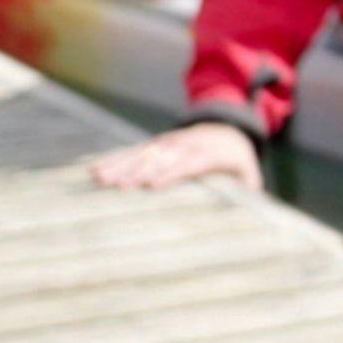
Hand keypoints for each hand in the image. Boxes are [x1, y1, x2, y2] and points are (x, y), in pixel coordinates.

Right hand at [88, 120, 261, 191]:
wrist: (226, 127)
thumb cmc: (236, 160)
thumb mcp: (248, 173)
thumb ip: (247, 191)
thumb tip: (248, 215)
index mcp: (209, 153)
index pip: (189, 163)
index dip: (170, 173)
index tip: (152, 185)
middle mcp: (184, 146)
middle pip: (159, 158)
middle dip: (136, 171)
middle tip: (114, 185)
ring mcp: (167, 144)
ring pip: (141, 153)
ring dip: (119, 165)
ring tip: (98, 177)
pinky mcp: (155, 145)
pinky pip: (132, 151)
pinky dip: (113, 158)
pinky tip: (93, 168)